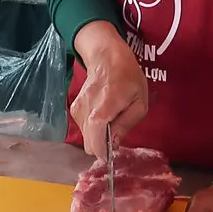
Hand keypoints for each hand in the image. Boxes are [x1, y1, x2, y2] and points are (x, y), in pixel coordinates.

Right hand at [69, 23, 147, 156]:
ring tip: (111, 120)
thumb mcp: (139, 102)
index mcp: (102, 110)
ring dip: (98, 136)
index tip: (112, 154)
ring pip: (86, 137)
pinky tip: (102, 116)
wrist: (107, 57)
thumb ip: (126, 125)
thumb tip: (114, 144)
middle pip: (89, 144)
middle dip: (101, 146)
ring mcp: (77, 109)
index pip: (95, 141)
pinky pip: (83, 128)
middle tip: (115, 135)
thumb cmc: (128, 77)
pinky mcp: (73, 108)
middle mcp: (85, 111)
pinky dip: (92, 129)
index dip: (103, 153)